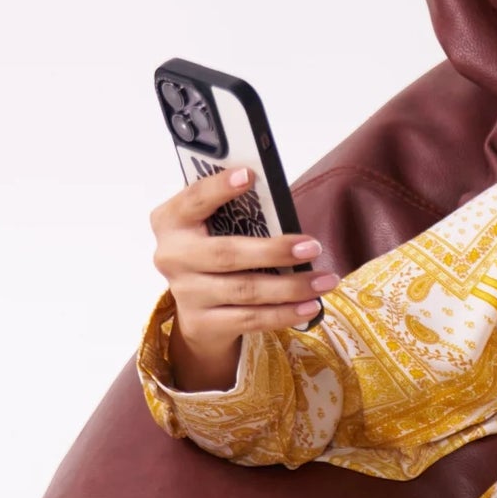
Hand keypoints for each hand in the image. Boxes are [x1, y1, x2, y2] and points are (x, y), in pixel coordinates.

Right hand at [149, 168, 341, 390]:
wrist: (197, 311)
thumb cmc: (215, 250)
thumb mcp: (214, 226)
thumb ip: (237, 212)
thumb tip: (282, 202)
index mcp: (172, 220)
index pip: (193, 199)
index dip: (218, 188)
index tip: (249, 174)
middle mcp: (172, 256)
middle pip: (226, 254)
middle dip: (274, 251)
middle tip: (312, 246)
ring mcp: (186, 293)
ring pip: (245, 290)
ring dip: (291, 286)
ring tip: (325, 280)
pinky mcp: (203, 323)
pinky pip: (250, 319)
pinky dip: (284, 313)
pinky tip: (310, 305)